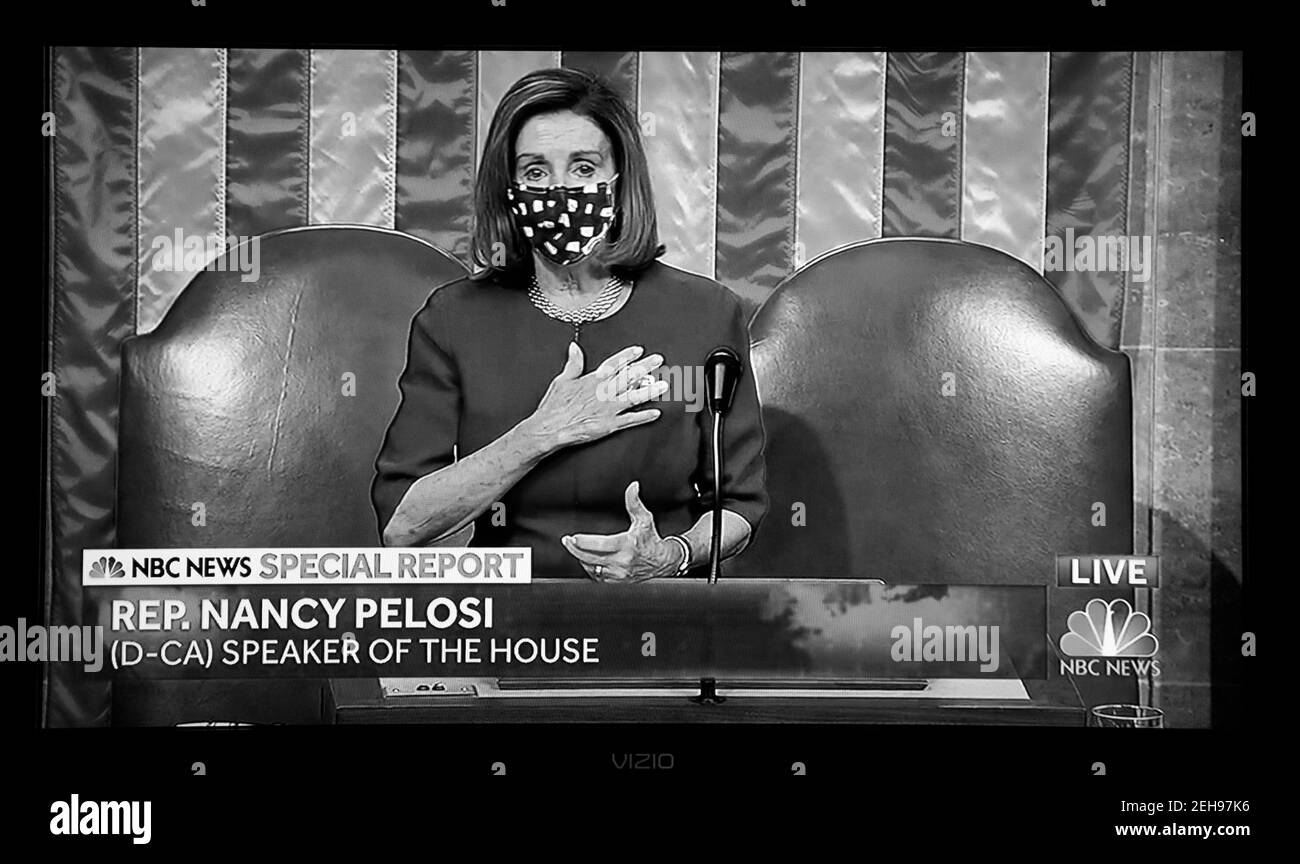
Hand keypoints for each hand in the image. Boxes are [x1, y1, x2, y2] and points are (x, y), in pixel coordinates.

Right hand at [522, 343, 669, 453]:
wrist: (549, 428)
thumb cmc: (554, 407)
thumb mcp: (562, 380)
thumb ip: (573, 363)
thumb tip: (575, 347)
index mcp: (593, 380)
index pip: (614, 364)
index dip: (628, 356)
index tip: (639, 350)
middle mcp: (604, 392)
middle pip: (629, 377)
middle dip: (645, 367)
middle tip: (658, 361)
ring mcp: (608, 408)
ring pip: (634, 397)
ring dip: (650, 390)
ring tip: (664, 385)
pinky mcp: (609, 425)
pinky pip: (631, 420)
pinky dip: (644, 416)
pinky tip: (656, 413)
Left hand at [561, 481, 684, 582]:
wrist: (663, 563)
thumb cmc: (651, 540)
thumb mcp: (644, 519)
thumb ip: (634, 502)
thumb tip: (632, 486)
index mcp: (627, 546)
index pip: (600, 545)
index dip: (584, 542)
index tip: (573, 537)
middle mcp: (621, 562)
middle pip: (590, 558)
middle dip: (575, 550)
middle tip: (567, 542)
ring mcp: (619, 575)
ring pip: (592, 568)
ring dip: (582, 559)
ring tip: (575, 549)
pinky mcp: (617, 583)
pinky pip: (597, 578)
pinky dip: (590, 568)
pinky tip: (586, 560)